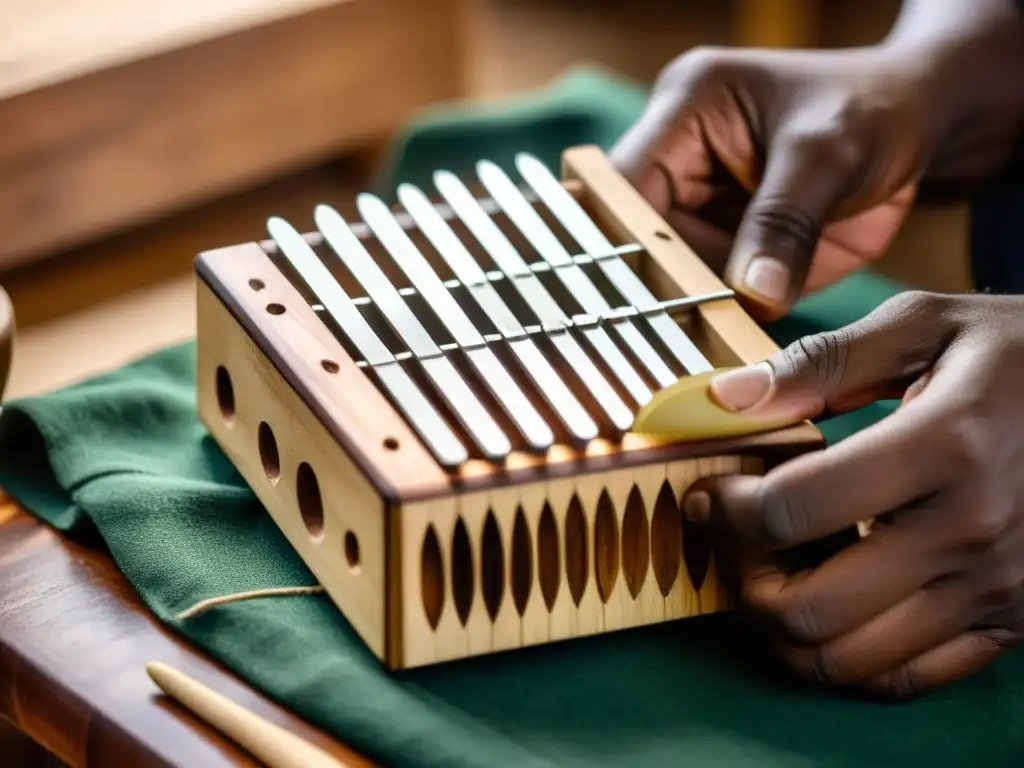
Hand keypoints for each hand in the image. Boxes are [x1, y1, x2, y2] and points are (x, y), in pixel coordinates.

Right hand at [611, 20, 1023, 320]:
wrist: (920, 125)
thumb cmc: (872, 107)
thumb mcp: (828, 153)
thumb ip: (785, 222)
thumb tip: (753, 296)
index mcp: (685, 112)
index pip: (623, 186)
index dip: (616, 242)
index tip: (628, 300)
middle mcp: (680, 163)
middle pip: (637, 238)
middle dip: (649, 290)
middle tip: (657, 346)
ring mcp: (703, 210)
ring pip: (668, 275)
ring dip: (680, 316)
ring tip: (684, 361)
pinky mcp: (730, 249)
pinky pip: (710, 294)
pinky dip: (716, 326)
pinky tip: (720, 356)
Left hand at [684, 290, 1023, 699]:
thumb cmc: (1020, 355)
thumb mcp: (926, 325)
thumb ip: (821, 362)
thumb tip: (724, 398)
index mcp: (945, 445)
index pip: (791, 508)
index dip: (728, 506)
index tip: (714, 489)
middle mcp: (971, 532)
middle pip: (808, 607)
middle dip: (743, 577)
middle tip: (734, 540)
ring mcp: (996, 589)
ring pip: (846, 661)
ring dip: (784, 627)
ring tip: (776, 573)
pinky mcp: (1012, 623)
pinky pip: (904, 679)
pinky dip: (845, 656)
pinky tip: (834, 602)